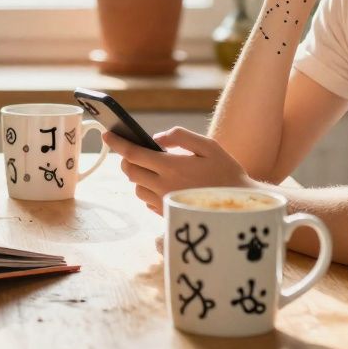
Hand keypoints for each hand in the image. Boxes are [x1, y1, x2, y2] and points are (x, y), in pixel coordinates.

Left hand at [102, 127, 251, 215]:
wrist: (241, 207)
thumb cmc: (226, 173)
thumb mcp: (208, 146)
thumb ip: (180, 136)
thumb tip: (156, 138)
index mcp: (171, 166)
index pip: (133, 153)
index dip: (117, 143)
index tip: (106, 134)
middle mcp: (163, 185)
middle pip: (130, 170)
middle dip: (128, 158)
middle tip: (136, 151)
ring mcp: (163, 202)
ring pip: (136, 187)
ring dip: (139, 175)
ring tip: (156, 168)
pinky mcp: (166, 214)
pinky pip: (147, 200)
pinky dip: (149, 189)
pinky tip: (166, 183)